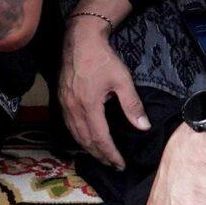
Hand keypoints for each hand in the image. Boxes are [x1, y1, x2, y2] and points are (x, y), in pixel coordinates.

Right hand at [58, 19, 149, 170]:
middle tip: (113, 165)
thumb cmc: (103, 58)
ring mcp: (65, 103)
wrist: (80, 39)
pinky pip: (69, 125)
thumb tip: (143, 127)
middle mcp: (74, 107)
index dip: (111, 154)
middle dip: (100, 155)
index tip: (121, 164)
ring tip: (102, 156)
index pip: (100, 138)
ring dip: (88, 148)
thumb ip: (132, 105)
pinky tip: (86, 139)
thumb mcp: (122, 80)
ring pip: (75, 134)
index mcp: (89, 105)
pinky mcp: (61, 99)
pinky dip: (78, 137)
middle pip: (86, 140)